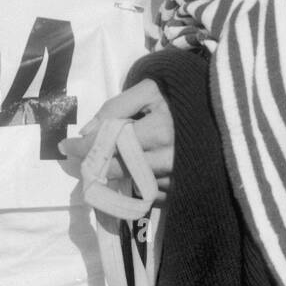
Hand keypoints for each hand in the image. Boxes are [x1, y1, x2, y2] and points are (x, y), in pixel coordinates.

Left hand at [58, 79, 173, 199]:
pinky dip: (136, 186)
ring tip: (102, 166)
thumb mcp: (149, 89)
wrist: (220, 110)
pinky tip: (133, 173)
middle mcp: (171, 159)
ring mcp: (179, 179)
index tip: (65, 146)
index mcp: (161, 130)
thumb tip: (86, 132)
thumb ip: (116, 107)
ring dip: (114, 177)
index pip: (111, 143)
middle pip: (119, 169)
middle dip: (95, 164)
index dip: (84, 146)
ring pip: (133, 185)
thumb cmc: (180, 95)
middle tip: (79, 160)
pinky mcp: (184, 193)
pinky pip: (151, 195)